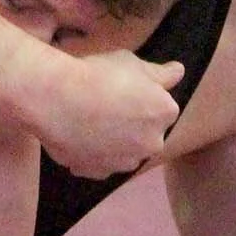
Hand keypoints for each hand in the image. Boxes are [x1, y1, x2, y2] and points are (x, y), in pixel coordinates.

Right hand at [33, 53, 185, 178]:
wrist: (58, 100)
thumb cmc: (98, 75)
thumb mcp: (131, 62)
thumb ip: (160, 72)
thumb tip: (178, 72)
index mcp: (165, 113)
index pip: (162, 107)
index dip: (143, 98)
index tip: (123, 90)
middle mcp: (152, 143)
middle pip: (146, 134)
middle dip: (132, 125)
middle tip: (106, 105)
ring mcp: (125, 163)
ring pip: (124, 152)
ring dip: (114, 142)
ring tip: (89, 121)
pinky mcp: (98, 173)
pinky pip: (99, 164)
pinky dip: (92, 154)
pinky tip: (78, 136)